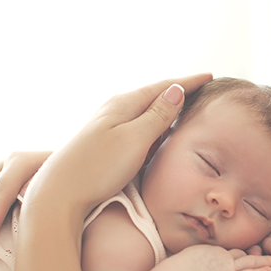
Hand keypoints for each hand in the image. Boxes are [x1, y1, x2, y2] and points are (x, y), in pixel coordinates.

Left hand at [22, 74, 212, 223]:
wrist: (59, 194)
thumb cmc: (97, 169)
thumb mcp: (134, 140)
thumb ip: (157, 115)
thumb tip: (176, 89)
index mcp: (124, 104)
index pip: (164, 86)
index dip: (189, 82)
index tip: (211, 76)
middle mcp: (113, 110)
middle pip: (153, 94)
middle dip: (177, 90)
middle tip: (201, 87)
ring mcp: (106, 126)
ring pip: (143, 110)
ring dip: (164, 106)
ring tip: (183, 104)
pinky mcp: (102, 143)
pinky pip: (135, 125)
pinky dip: (152, 124)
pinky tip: (155, 131)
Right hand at [176, 245, 270, 270]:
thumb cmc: (179, 270)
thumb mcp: (187, 259)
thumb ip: (193, 260)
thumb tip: (187, 262)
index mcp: (212, 252)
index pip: (230, 252)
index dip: (240, 254)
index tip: (247, 254)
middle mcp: (223, 257)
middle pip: (243, 254)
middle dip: (257, 254)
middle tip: (268, 252)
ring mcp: (228, 268)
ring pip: (251, 262)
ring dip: (264, 261)